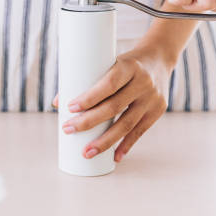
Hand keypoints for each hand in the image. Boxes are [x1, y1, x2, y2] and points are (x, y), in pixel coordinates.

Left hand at [52, 45, 170, 161]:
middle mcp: (143, 82)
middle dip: (89, 121)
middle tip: (68, 130)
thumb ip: (85, 79)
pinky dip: (125, 145)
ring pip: (126, 124)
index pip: (109, 84)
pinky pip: (140, 132)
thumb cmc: (125, 62)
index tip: (70, 108)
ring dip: (105, 141)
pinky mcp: (157, 111)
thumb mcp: (108, 62)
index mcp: (129, 66)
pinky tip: (114, 157)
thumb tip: (56, 104)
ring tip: (87, 152)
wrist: (159, 58)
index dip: (89, 98)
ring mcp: (152, 99)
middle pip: (114, 106)